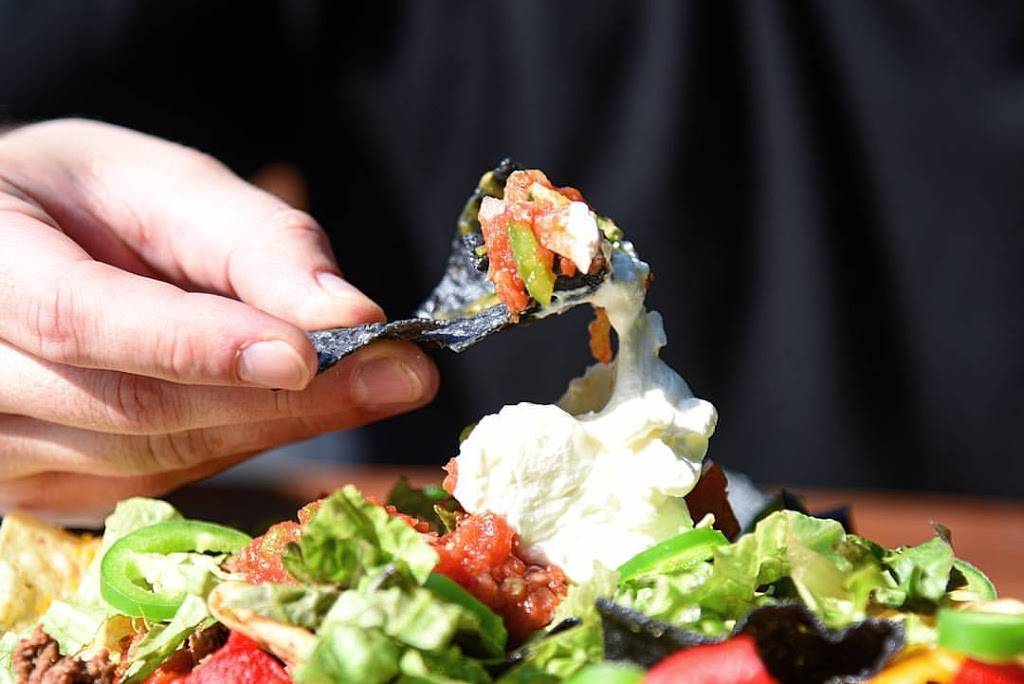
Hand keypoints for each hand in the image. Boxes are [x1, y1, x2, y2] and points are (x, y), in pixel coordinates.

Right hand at [0, 119, 437, 516]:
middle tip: (402, 375)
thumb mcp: (161, 186)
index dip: (196, 343)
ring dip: (273, 424)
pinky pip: (157, 482)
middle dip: (278, 400)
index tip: (309, 352)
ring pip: (155, 458)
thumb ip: (253, 241)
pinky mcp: (39, 491)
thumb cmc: (81, 203)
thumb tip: (354, 313)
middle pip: (132, 408)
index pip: (79, 318)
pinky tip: (294, 406)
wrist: (12, 252)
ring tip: (369, 381)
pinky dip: (241, 443)